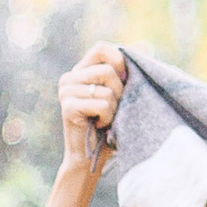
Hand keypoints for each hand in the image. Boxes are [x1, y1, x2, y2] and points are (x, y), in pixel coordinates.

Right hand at [56, 42, 128, 176]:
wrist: (89, 157)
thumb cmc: (108, 126)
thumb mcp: (116, 95)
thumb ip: (120, 76)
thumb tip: (140, 60)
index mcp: (80, 71)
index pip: (101, 48)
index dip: (118, 61)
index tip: (125, 80)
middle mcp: (69, 78)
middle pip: (108, 71)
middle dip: (120, 92)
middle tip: (113, 109)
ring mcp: (66, 91)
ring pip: (107, 90)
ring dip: (114, 109)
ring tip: (105, 119)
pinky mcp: (68, 107)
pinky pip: (102, 105)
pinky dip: (108, 118)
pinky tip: (99, 126)